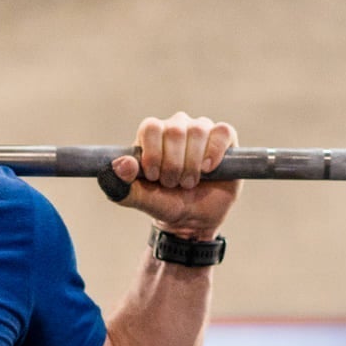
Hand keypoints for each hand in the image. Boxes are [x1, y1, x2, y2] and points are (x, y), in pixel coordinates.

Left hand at [107, 112, 239, 238]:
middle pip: (175, 130)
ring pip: (198, 131)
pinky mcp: (224, 138)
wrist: (194, 219)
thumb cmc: (165, 203)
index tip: (154, 177)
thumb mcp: (142, 200)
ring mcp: (201, 129)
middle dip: (174, 164)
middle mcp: (176, 126)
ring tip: (189, 182)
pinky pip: (222, 132)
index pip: (151, 128)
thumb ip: (125, 185)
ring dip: (193, 164)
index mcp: (152, 135)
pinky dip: (214, 152)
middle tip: (173, 184)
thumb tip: (121, 165)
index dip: (153, 153)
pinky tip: (208, 169)